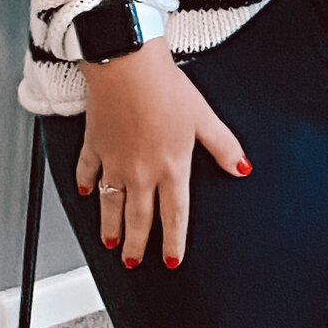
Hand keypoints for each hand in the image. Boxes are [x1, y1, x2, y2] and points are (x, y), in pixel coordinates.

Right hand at [77, 39, 248, 270]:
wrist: (126, 65)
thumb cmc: (165, 87)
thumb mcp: (203, 117)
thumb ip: (223, 146)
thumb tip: (242, 167)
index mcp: (171, 167)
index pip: (174, 216)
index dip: (173, 242)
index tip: (171, 261)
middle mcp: (140, 172)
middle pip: (138, 218)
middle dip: (136, 244)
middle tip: (133, 262)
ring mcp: (113, 161)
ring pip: (110, 204)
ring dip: (110, 226)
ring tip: (110, 243)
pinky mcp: (94, 145)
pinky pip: (86, 172)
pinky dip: (84, 184)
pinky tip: (84, 193)